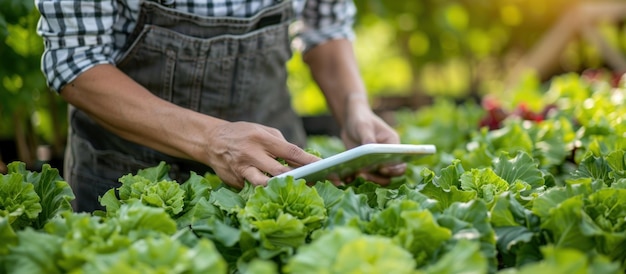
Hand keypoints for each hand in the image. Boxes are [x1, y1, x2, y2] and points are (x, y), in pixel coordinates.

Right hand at [202, 121, 320, 187]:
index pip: (291, 151)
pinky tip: (277, 195)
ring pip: (266, 184)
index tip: (326, 167)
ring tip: (299, 192)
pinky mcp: (235, 181)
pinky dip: (266, 191)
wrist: (211, 140)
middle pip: (281, 171)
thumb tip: (301, 159)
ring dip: (282, 189)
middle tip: (320, 184)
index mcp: (262, 138)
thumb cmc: (243, 134)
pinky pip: (254, 189)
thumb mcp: (262, 131)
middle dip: (302, 179)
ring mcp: (243, 169)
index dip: (309, 161)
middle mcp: (252, 154)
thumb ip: (280, 144)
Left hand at [339, 94, 405, 184]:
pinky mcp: (364, 166)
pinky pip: (363, 176)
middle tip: (365, 175)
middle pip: (389, 175)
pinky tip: (348, 178)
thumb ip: (368, 138)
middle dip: (379, 178)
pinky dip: (356, 179)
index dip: (394, 169)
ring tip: (356, 175)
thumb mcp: (363, 126)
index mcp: (393, 144)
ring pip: (377, 178)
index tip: (382, 169)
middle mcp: (387, 157)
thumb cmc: (361, 119)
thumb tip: (370, 150)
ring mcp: (376, 163)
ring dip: (368, 180)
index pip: (400, 162)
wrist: (350, 121)